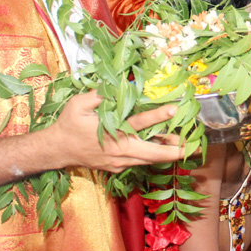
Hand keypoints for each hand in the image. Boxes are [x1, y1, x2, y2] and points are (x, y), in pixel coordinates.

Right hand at [51, 91, 186, 171]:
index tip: (176, 109)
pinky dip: (153, 154)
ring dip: (167, 153)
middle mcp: (119, 151)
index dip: (159, 116)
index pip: (140, 123)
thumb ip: (98, 94)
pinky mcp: (118, 166)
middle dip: (175, 150)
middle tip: (194, 145)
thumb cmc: (68, 125)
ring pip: (149, 160)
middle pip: (153, 153)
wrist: (56, 151)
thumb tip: (117, 84)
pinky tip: (164, 146)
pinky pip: (140, 161)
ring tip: (186, 145)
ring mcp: (119, 162)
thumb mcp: (78, 104)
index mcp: (112, 134)